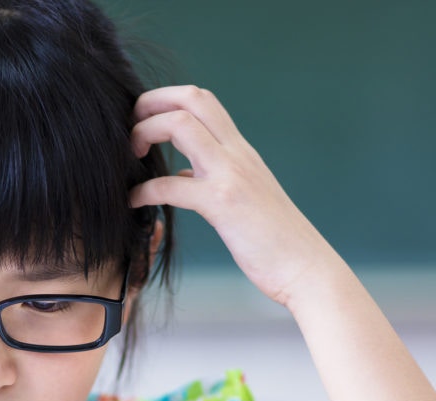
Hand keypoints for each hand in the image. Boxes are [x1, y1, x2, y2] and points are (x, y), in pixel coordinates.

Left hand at [129, 85, 336, 307]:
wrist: (306, 268)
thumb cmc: (274, 240)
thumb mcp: (243, 197)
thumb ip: (212, 179)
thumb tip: (182, 176)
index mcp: (240, 150)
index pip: (202, 100)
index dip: (166, 100)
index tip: (143, 122)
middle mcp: (237, 153)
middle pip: (191, 98)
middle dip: (151, 103)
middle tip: (130, 128)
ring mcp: (231, 174)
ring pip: (180, 125)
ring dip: (144, 133)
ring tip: (129, 158)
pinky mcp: (223, 204)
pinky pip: (170, 186)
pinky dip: (144, 191)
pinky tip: (134, 202)